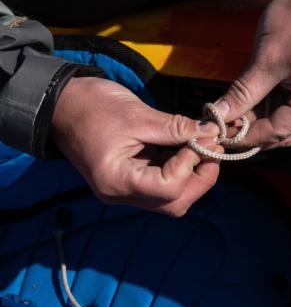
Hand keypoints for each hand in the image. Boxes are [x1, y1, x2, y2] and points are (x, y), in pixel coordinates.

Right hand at [51, 77, 222, 216]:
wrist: (61, 104)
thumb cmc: (91, 106)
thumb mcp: (137, 114)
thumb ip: (175, 128)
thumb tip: (211, 132)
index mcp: (116, 180)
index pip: (168, 189)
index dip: (191, 166)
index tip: (202, 140)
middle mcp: (121, 194)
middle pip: (175, 202)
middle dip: (200, 178)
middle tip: (212, 147)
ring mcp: (127, 190)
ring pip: (173, 198)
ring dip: (193, 174)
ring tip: (201, 145)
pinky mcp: (133, 181)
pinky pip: (165, 185)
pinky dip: (181, 169)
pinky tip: (187, 147)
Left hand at [212, 0, 290, 148]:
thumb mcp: (265, 60)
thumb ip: (243, 93)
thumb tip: (217, 116)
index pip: (277, 132)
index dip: (245, 136)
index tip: (218, 135)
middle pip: (285, 132)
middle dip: (254, 131)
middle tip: (223, 126)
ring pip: (288, 119)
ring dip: (262, 118)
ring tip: (233, 111)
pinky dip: (272, 105)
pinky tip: (251, 99)